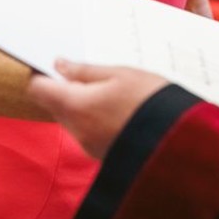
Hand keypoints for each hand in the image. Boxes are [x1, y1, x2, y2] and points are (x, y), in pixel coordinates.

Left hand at [27, 60, 168, 159]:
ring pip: (69, 119)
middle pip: (53, 105)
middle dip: (63, 89)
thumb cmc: (152, 102)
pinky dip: (93, 119)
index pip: (38, 89)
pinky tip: (116, 108)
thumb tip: (60, 65)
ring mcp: (88, 146)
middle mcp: (76, 130)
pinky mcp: (101, 155)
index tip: (52, 63)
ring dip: (80, 104)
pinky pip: (86, 132)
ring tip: (109, 90)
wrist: (180, 141)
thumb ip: (85, 71)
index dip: (41, 74)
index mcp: (76, 106)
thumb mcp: (120, 74)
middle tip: (88, 74)